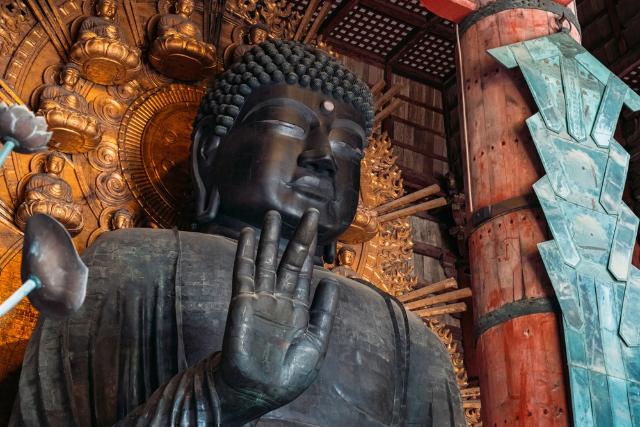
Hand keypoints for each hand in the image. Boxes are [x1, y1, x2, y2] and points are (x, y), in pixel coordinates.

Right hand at [215, 209, 338, 422]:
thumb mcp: (315, 344)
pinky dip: (244, 252)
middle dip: (299, 237)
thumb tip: (331, 283)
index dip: (313, 251)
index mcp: (299, 309)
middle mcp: (280, 299)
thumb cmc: (287, 376)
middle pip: (290, 260)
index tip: (319, 229)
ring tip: (271, 214)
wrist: (257, 392)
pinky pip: (243, 273)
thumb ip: (323, 313)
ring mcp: (261, 299)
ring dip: (269, 238)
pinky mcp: (242, 302)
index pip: (306, 273)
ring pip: (266, 260)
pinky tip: (246, 234)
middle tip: (310, 212)